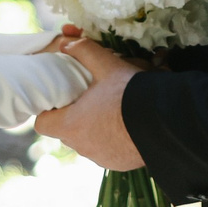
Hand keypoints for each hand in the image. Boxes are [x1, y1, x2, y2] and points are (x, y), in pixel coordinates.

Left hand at [33, 40, 144, 170]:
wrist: (164, 121)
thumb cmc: (129, 93)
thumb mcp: (107, 65)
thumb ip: (84, 51)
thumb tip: (66, 42)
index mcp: (70, 125)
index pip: (43, 124)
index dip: (49, 110)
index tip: (61, 99)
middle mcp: (81, 146)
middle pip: (66, 132)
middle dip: (74, 117)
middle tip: (89, 100)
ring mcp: (101, 158)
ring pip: (88, 142)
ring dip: (94, 129)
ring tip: (111, 111)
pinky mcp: (119, 164)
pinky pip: (108, 151)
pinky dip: (112, 140)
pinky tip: (126, 125)